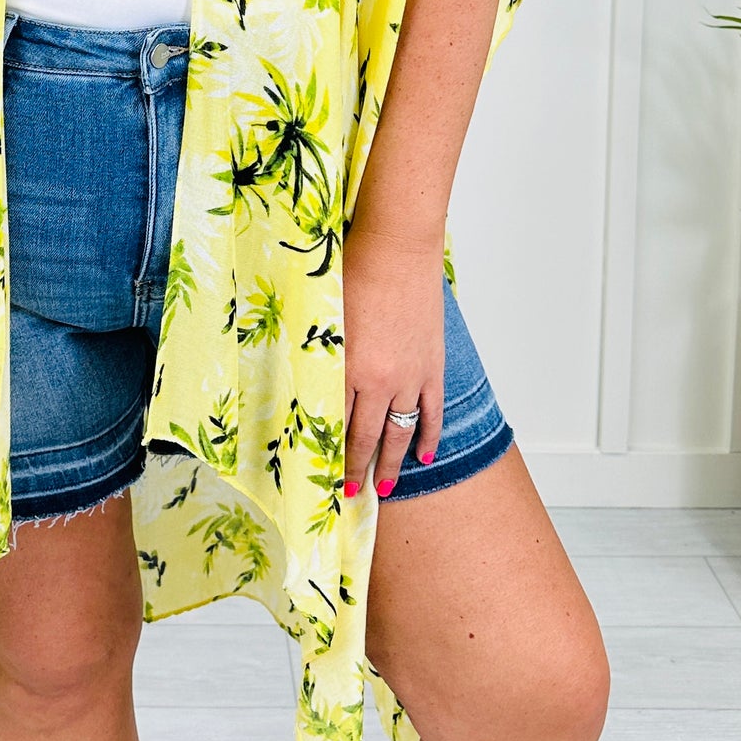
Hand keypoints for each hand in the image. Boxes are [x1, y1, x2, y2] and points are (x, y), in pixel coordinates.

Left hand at [341, 226, 445, 497]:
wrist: (398, 247)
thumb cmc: (354, 269)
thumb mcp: (325, 315)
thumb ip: (320, 352)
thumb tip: (308, 378)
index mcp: (348, 368)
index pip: (337, 423)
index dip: (332, 454)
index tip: (325, 478)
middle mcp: (380, 380)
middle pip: (367, 435)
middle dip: (358, 467)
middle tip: (351, 493)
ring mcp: (411, 374)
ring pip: (401, 431)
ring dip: (392, 461)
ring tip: (385, 487)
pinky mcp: (432, 364)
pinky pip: (432, 410)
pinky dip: (429, 434)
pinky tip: (425, 454)